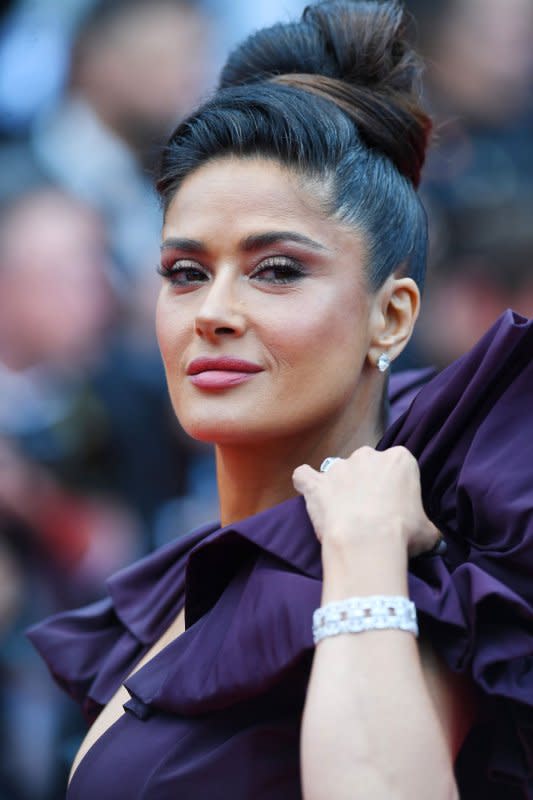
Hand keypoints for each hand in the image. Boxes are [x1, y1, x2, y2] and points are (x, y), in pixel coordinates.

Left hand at [293, 446, 440, 558]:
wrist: (367, 541)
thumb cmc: (403, 533)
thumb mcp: (428, 531)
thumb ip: (429, 527)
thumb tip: (435, 539)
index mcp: (399, 460)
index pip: (398, 466)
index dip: (395, 487)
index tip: (394, 507)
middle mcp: (368, 456)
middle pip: (367, 465)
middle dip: (366, 483)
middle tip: (369, 511)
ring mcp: (339, 467)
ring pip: (338, 470)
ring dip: (339, 486)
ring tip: (341, 512)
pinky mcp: (316, 482)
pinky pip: (304, 475)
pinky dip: (306, 484)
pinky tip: (309, 494)